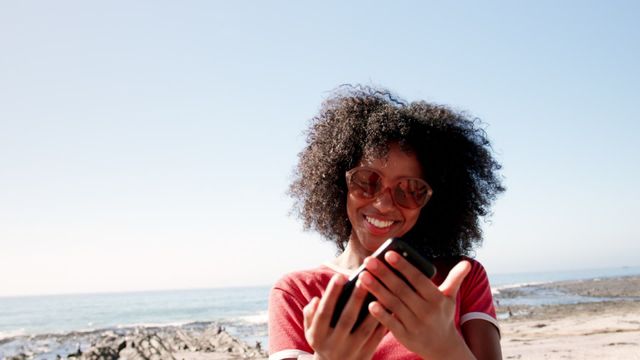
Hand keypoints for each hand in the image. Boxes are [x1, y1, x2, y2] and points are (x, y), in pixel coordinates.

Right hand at [303, 274, 386, 359]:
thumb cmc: (323, 339)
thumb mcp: (310, 329)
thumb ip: (310, 313)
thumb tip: (317, 300)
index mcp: (318, 336)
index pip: (324, 312)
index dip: (331, 294)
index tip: (339, 275)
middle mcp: (334, 344)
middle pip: (347, 319)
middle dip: (356, 298)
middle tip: (363, 278)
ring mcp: (351, 351)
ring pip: (365, 329)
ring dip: (374, 308)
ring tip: (380, 289)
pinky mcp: (366, 355)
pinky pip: (377, 338)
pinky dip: (383, 322)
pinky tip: (389, 306)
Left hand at [359, 254, 474, 358]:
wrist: (443, 348)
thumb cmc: (442, 316)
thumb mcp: (450, 298)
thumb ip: (455, 279)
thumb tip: (467, 263)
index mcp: (436, 299)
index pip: (418, 279)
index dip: (404, 266)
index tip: (389, 253)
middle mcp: (426, 311)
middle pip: (401, 290)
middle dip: (384, 274)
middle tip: (368, 260)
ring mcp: (415, 325)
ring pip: (393, 304)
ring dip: (377, 290)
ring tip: (363, 276)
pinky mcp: (405, 337)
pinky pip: (391, 324)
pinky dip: (381, 315)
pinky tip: (369, 304)